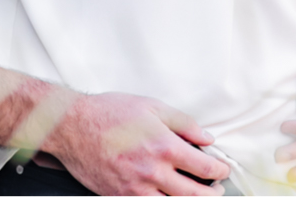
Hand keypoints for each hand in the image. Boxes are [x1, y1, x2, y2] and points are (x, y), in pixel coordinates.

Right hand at [44, 92, 229, 195]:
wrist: (73, 127)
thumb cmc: (109, 113)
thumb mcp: (152, 106)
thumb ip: (184, 123)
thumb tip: (206, 138)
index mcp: (164, 146)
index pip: (205, 167)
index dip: (220, 170)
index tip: (222, 168)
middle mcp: (153, 171)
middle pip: (196, 194)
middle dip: (213, 192)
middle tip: (217, 188)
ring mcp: (136, 189)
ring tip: (197, 195)